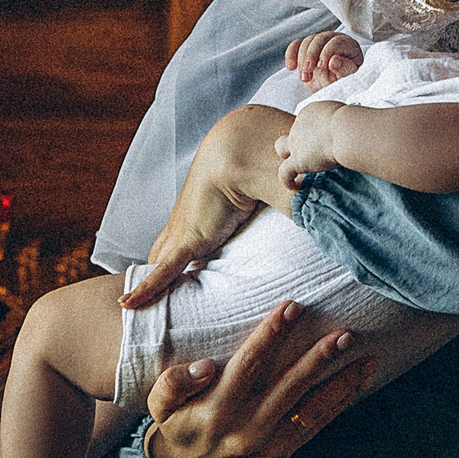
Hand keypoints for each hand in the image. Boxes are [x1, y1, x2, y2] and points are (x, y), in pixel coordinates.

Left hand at [122, 106, 292, 311]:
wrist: (247, 146)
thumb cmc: (268, 162)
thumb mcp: (280, 193)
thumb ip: (295, 206)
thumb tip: (331, 227)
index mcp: (208, 210)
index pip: (186, 239)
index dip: (177, 257)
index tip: (173, 280)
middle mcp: (192, 220)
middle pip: (166, 252)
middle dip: (156, 274)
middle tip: (148, 302)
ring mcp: (187, 229)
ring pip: (161, 264)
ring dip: (151, 285)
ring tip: (137, 311)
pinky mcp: (188, 239)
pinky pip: (163, 271)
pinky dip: (147, 289)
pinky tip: (127, 306)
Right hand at [139, 300, 372, 457]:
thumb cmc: (175, 421)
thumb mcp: (159, 402)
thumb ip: (175, 381)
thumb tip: (205, 366)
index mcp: (216, 410)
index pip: (248, 365)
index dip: (270, 335)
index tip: (291, 307)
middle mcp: (246, 429)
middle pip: (289, 387)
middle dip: (317, 358)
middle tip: (343, 333)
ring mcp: (268, 444)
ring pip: (311, 409)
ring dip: (340, 382)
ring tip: (364, 357)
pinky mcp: (283, 452)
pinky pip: (317, 425)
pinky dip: (341, 402)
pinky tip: (360, 380)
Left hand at [276, 99, 342, 189]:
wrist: (346, 131)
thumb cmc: (353, 123)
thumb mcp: (345, 114)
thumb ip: (341, 122)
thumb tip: (350, 128)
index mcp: (310, 112)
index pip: (306, 123)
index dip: (314, 132)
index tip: (326, 140)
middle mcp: (299, 125)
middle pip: (294, 134)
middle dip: (299, 142)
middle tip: (312, 152)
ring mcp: (296, 143)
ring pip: (281, 149)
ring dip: (287, 156)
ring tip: (296, 168)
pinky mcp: (297, 161)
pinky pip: (285, 173)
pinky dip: (287, 180)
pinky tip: (293, 187)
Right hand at [286, 31, 363, 87]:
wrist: (332, 88)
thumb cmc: (343, 82)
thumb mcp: (348, 78)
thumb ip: (344, 69)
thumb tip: (334, 61)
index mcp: (348, 44)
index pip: (335, 42)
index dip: (327, 53)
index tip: (321, 67)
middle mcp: (333, 39)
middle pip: (319, 39)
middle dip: (311, 56)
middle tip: (307, 73)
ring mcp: (319, 41)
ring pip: (307, 42)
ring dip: (302, 60)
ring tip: (304, 78)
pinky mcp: (306, 46)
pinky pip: (296, 45)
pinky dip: (291, 55)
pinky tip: (291, 67)